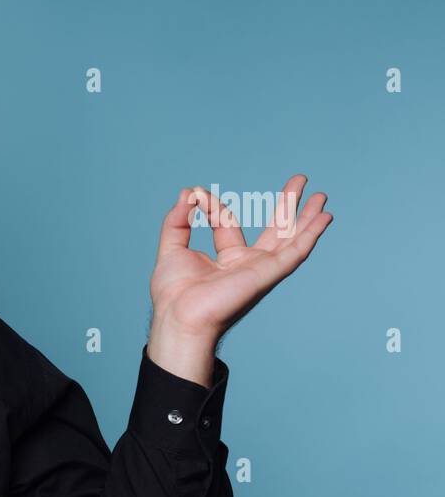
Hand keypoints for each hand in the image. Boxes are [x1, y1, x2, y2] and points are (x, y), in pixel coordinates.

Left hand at [152, 173, 332, 341]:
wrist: (179, 315)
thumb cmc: (173, 293)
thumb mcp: (172, 248)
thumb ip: (177, 220)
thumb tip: (187, 193)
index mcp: (226, 258)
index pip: (226, 222)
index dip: (211, 205)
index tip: (196, 194)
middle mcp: (247, 263)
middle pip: (274, 230)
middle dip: (287, 206)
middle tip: (300, 181)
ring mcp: (261, 269)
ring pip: (291, 239)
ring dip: (307, 217)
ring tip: (321, 196)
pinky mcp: (268, 274)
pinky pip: (296, 253)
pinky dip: (311, 235)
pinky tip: (324, 219)